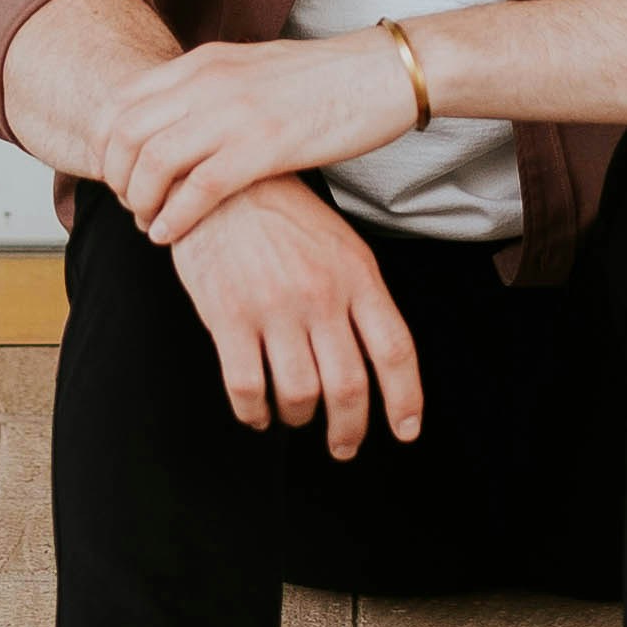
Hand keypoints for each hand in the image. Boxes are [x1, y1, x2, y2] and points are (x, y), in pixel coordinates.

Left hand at [95, 32, 420, 246]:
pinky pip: (198, 188)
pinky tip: (169, 235)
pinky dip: (174, 217)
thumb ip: (209, 87)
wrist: (382, 74)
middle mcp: (209, 81)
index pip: (121, 101)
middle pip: (125, 133)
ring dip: (140, 202)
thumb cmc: (323, 80)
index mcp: (203, 61)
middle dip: (115, 179)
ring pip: (153, 162)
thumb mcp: (251, 67)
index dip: (105, 145)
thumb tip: (176, 118)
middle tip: (131, 205)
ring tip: (149, 224)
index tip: (117, 175)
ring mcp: (236, 112)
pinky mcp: (265, 146)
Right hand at [164, 173, 425, 459]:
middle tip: (344, 445)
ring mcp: (274, 307)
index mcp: (357, 276)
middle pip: (349, 385)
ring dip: (299, 418)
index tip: (405, 430)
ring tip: (294, 417)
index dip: (405, 399)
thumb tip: (379, 358)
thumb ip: (362, 297)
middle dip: (350, 428)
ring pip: (299, 393)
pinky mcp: (227, 316)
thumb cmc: (283, 215)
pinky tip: (257, 412)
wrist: (221, 182)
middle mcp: (321, 295)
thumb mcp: (341, 244)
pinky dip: (254, 412)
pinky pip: (246, 387)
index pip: (394, 351)